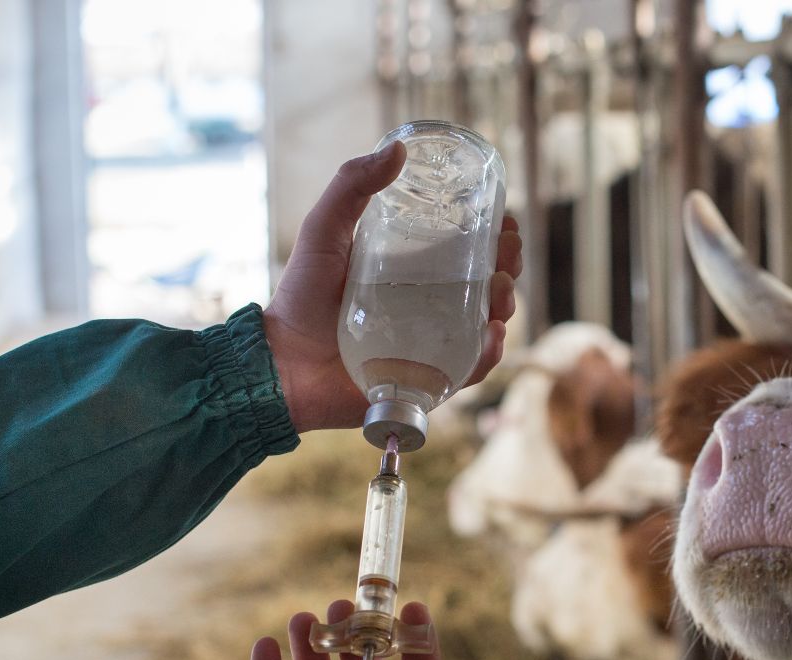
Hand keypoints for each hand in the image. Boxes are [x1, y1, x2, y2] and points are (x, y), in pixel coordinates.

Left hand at [264, 143, 523, 432]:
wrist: (283, 363)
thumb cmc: (301, 297)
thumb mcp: (324, 230)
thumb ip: (352, 186)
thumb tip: (397, 147)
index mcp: (415, 274)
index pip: (469, 253)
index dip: (495, 238)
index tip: (506, 220)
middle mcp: (430, 309)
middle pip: (487, 287)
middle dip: (508, 267)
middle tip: (507, 253)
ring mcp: (432, 346)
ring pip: (486, 325)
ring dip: (504, 305)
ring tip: (499, 291)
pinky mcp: (428, 381)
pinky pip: (469, 369)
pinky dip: (487, 354)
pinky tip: (490, 334)